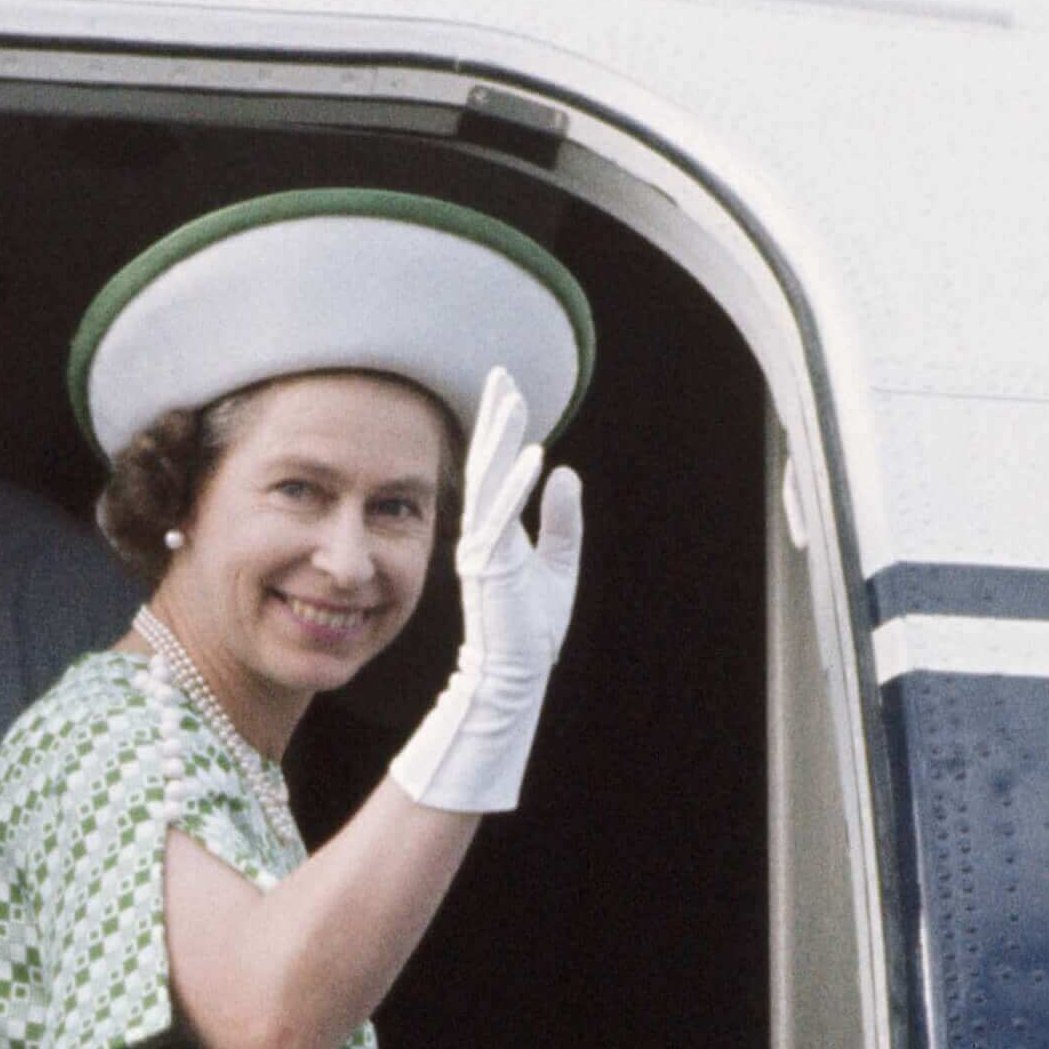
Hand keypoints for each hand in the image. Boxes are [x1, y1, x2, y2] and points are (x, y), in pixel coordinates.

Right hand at [387, 365, 582, 814]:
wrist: (515, 673)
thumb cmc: (533, 628)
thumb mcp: (559, 565)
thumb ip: (562, 521)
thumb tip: (567, 473)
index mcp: (494, 533)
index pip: (495, 470)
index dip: (501, 430)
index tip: (507, 390)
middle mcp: (482, 534)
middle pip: (486, 464)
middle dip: (496, 418)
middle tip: (501, 374)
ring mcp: (482, 549)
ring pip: (489, 481)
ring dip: (502, 439)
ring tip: (513, 398)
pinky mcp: (492, 567)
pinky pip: (505, 518)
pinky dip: (519, 487)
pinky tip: (536, 456)